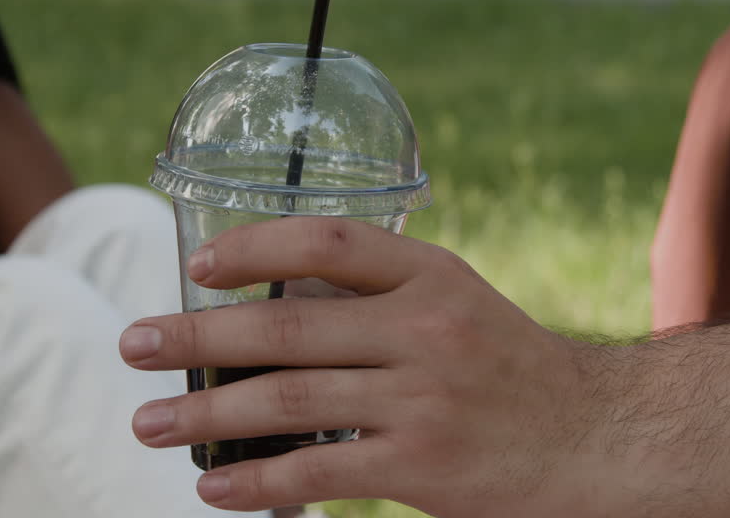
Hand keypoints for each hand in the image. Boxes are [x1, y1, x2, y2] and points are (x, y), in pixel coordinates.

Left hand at [119, 217, 647, 516]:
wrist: (597, 439)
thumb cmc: (512, 368)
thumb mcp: (457, 306)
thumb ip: (376, 300)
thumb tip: (273, 308)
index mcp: (432, 275)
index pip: (328, 243)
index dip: (254, 247)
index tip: (199, 265)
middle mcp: (425, 328)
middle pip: (286, 327)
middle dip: (196, 336)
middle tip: (133, 343)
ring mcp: (424, 398)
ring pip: (289, 401)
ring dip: (206, 414)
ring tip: (147, 423)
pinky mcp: (423, 465)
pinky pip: (319, 471)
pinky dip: (258, 480)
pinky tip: (214, 486)